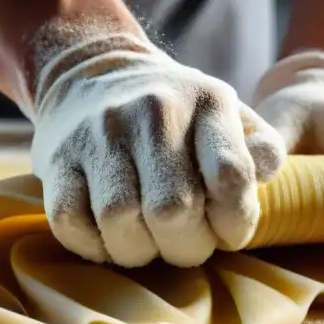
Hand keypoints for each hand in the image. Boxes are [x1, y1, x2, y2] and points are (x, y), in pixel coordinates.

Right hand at [27, 32, 285, 267]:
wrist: (91, 72)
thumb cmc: (174, 112)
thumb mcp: (227, 112)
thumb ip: (260, 145)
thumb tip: (268, 170)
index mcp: (206, 101)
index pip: (231, 176)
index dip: (236, 221)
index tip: (229, 232)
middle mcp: (151, 111)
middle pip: (173, 210)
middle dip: (187, 247)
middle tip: (187, 245)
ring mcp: (98, 134)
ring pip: (119, 220)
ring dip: (139, 251)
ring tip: (148, 243)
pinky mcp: (56, 159)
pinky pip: (70, 222)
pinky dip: (93, 245)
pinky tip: (110, 237)